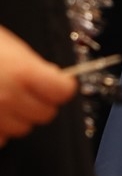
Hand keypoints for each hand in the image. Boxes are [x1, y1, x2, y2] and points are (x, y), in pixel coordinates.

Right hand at [0, 26, 76, 146]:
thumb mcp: (9, 46)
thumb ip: (32, 65)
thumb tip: (54, 79)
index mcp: (22, 72)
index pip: (62, 92)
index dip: (61, 87)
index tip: (57, 84)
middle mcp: (8, 98)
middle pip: (45, 114)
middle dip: (41, 103)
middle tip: (29, 91)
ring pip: (21, 129)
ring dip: (18, 118)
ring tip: (4, 100)